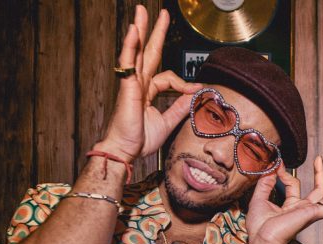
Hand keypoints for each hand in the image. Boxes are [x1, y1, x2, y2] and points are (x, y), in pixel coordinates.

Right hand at [96, 6, 201, 162]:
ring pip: (136, 51)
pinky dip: (131, 46)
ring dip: (140, 30)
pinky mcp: (127, 87)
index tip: (196, 89)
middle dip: (154, 33)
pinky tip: (134, 30)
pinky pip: (128, 62)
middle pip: (148, 52)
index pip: (167, 77)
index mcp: (147, 92)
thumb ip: (180, 107)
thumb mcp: (167, 122)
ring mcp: (131, 83)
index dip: (183, 83)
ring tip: (142, 12)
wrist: (125, 150)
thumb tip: (196, 94)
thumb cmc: (140, 139)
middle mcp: (139, 84)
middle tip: (161, 14)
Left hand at [246, 156, 322, 243]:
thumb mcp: (259, 198)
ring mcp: (309, 212)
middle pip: (316, 190)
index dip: (285, 174)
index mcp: (289, 207)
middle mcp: (301, 209)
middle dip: (318, 174)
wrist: (263, 238)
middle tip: (319, 158)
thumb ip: (265, 182)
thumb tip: (272, 167)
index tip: (277, 165)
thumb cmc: (259, 226)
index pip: (293, 185)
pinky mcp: (313, 215)